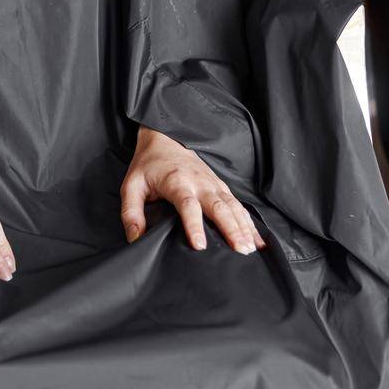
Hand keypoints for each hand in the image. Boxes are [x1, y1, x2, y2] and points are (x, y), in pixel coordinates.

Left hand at [120, 127, 265, 254]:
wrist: (164, 139)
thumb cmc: (148, 165)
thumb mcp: (131, 186)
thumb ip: (131, 213)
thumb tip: (136, 239)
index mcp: (176, 182)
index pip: (187, 205)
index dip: (194, 225)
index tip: (200, 245)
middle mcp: (199, 182)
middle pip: (218, 206)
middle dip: (231, 228)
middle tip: (240, 249)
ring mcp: (213, 183)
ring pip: (232, 206)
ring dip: (244, 226)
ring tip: (252, 248)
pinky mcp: (220, 186)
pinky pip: (238, 205)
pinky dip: (249, 222)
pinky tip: (257, 239)